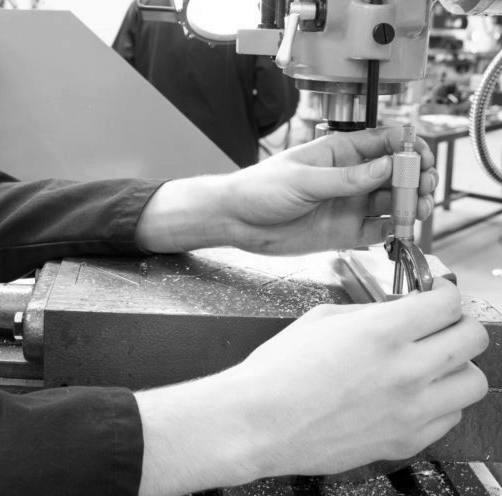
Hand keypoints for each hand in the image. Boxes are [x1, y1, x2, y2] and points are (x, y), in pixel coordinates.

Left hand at [136, 125, 437, 255]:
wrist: (237, 221)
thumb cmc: (261, 188)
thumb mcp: (304, 180)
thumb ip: (346, 178)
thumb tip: (387, 167)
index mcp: (340, 153)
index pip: (384, 142)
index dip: (407, 146)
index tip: (421, 156)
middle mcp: (351, 177)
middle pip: (397, 173)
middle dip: (417, 177)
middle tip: (425, 187)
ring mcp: (351, 204)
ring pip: (394, 201)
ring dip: (412, 204)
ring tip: (422, 209)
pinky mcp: (347, 231)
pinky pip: (381, 230)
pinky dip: (396, 230)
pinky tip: (404, 231)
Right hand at [136, 279, 488, 495]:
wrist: (260, 421)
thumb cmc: (280, 370)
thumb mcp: (320, 318)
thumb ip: (367, 312)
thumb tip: (397, 311)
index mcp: (381, 332)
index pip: (446, 304)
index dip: (446, 292)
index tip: (440, 293)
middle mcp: (406, 370)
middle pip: (472, 339)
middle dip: (461, 322)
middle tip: (444, 321)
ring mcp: (411, 410)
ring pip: (474, 382)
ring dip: (458, 364)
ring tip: (435, 359)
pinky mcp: (406, 441)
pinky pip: (451, 417)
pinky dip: (442, 400)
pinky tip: (417, 391)